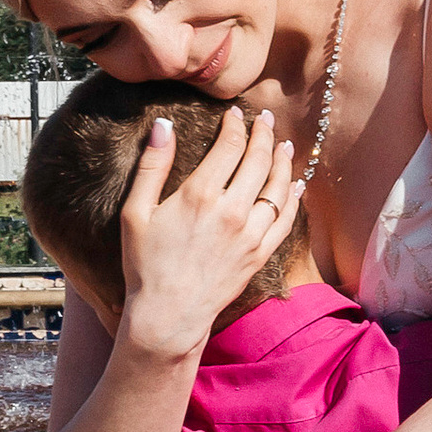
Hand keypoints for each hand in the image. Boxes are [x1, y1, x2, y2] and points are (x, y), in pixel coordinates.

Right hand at [117, 105, 300, 361]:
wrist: (169, 315)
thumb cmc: (145, 265)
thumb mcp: (136, 212)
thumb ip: (152, 165)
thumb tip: (162, 125)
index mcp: (200, 194)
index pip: (229, 146)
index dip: (235, 125)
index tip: (235, 115)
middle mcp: (232, 210)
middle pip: (258, 160)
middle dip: (263, 134)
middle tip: (264, 119)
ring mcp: (251, 234)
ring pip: (278, 187)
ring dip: (283, 161)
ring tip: (283, 144)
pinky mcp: (260, 255)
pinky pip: (285, 220)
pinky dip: (293, 199)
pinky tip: (295, 186)